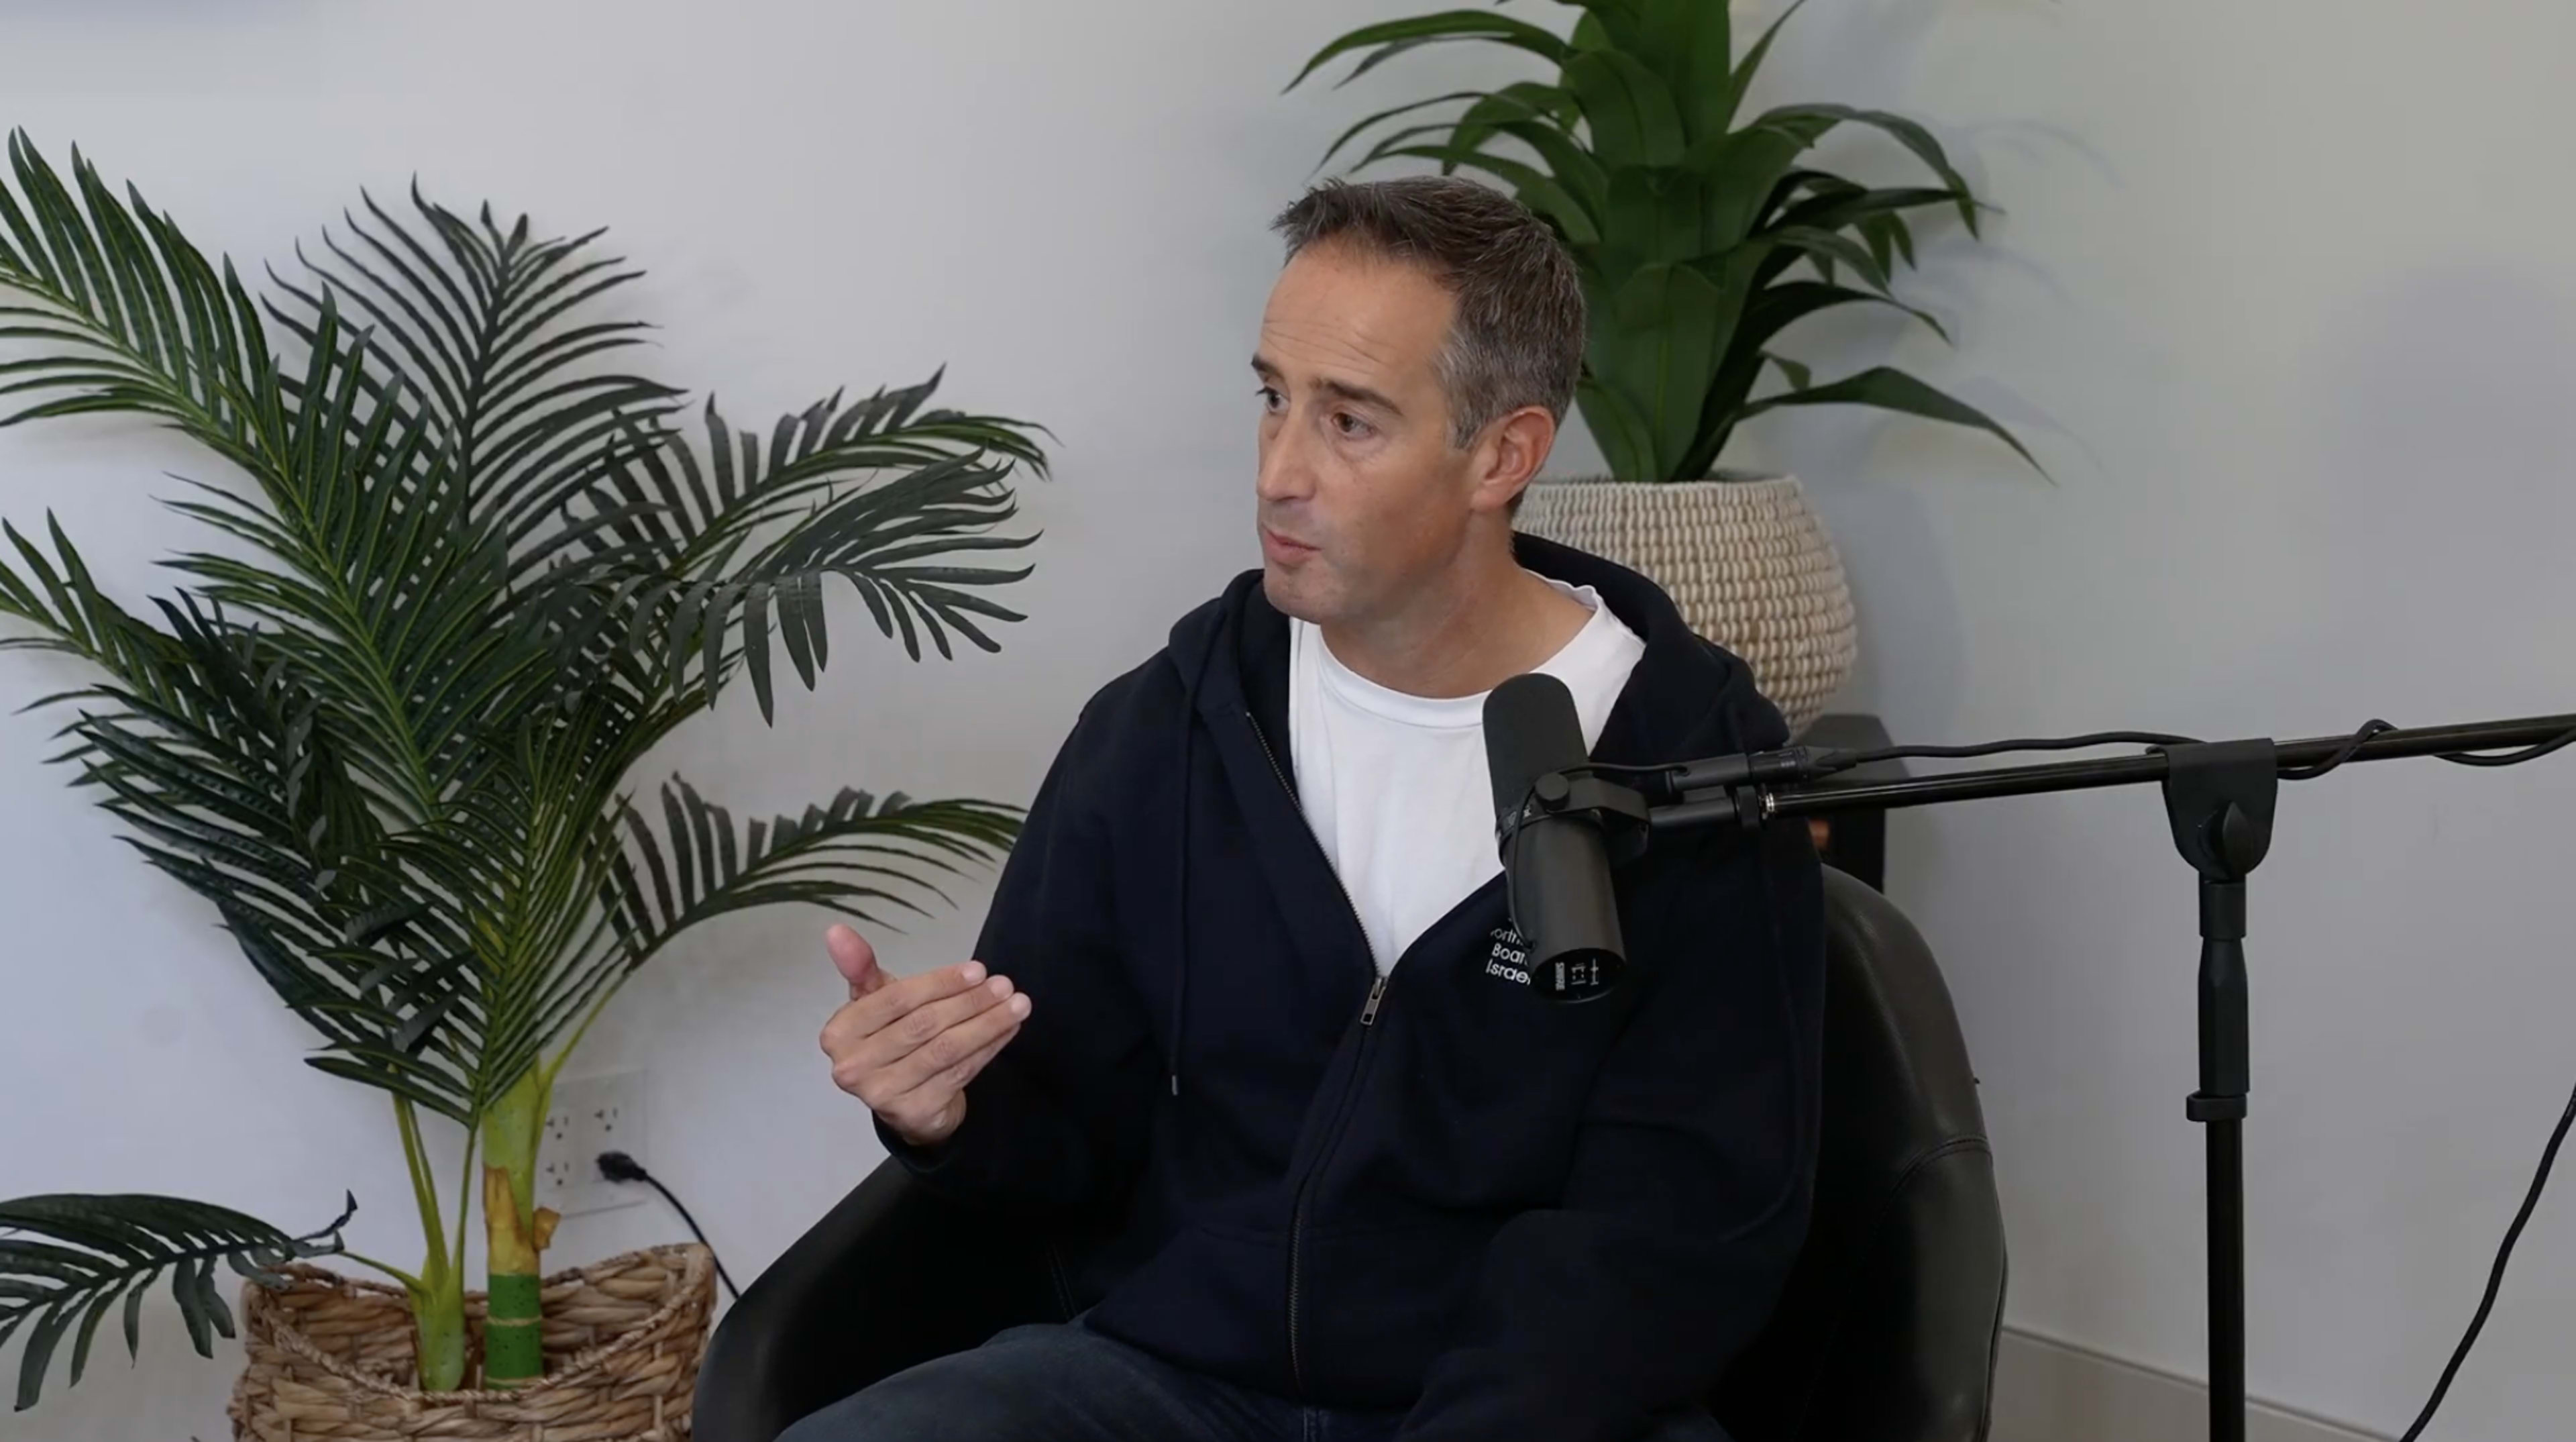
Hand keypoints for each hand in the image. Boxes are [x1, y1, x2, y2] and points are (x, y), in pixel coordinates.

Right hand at [819, 924, 1030, 1149]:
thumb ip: (860, 967)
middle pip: (923, 1024)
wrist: (904, 1103)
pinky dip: (988, 1049)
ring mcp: (882, 1094)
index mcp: (839, 1033)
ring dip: (987, 1024)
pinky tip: (1007, 1030)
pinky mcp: (914, 1113)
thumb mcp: (873, 1002)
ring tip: (1017, 1004)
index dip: (940, 983)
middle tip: (1004, 985)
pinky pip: (959, 1073)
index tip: (977, 970)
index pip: (896, 999)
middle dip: (970, 1002)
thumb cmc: (889, 1041)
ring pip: (945, 1050)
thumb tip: (836, 930)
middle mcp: (853, 1067)